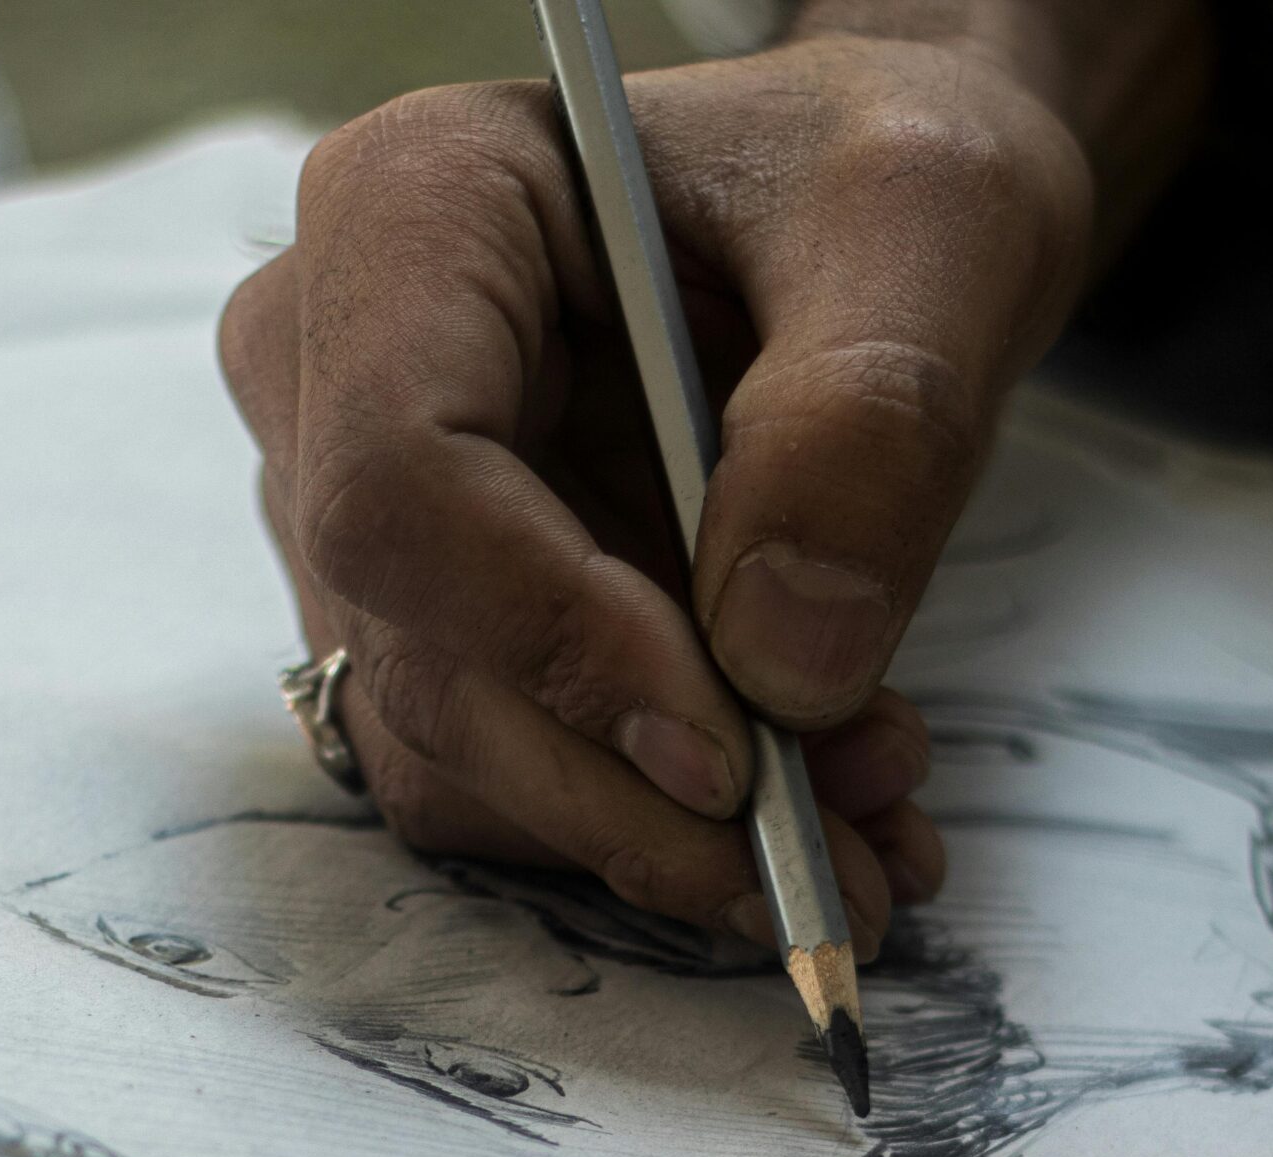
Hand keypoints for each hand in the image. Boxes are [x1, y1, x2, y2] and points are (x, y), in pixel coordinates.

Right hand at [218, 4, 1203, 954]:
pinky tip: (818, 816)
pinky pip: (510, 779)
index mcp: (419, 209)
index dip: (555, 642)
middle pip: (426, 655)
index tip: (732, 757)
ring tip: (867, 829)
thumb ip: (870, 422)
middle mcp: (339, 368)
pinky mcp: (439, 618)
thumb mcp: (933, 229)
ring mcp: (372, 511)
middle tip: (839, 863)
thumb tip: (785, 666)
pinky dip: (659, 831)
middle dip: (638, 795)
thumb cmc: (877, 177)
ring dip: (661, 836)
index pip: (403, 477)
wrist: (872, 228)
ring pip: (456, 752)